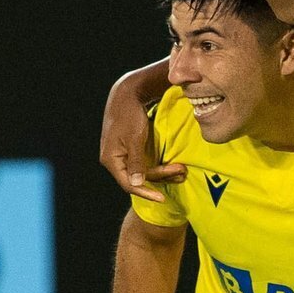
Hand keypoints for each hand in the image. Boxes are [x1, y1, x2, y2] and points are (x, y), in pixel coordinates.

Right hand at [99, 68, 183, 201]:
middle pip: (139, 178)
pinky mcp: (131, 149)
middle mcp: (115, 160)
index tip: (162, 198)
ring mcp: (123, 155)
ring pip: (144, 171)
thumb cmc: (130, 113)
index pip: (128, 184)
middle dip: (161, 176)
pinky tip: (173, 165)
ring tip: (182, 169)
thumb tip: (136, 184)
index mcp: (111, 159)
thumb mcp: (135, 137)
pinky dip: (159, 165)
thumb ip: (136, 161)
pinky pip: (145, 163)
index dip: (145, 193)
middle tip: (182, 170)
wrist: (128, 93)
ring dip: (163, 172)